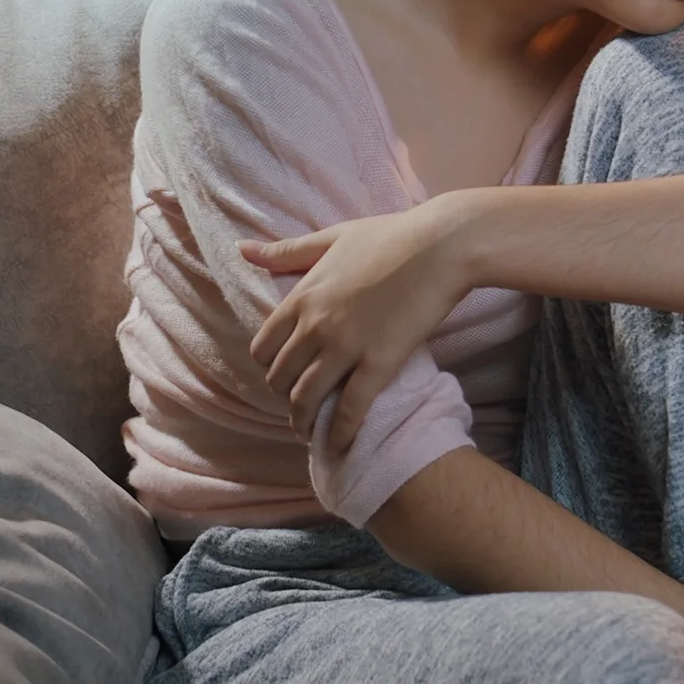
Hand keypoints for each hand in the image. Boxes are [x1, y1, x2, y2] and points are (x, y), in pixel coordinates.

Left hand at [240, 201, 472, 451]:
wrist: (441, 246)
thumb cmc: (389, 236)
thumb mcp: (330, 238)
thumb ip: (286, 251)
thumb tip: (242, 249)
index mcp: (301, 296)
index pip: (263, 347)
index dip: (269, 367)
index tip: (282, 375)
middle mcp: (315, 326)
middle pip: (281, 377)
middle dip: (285, 396)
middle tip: (298, 406)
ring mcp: (345, 346)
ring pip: (306, 398)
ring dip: (303, 421)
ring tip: (309, 434)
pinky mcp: (379, 363)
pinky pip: (351, 409)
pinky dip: (341, 432)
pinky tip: (339, 446)